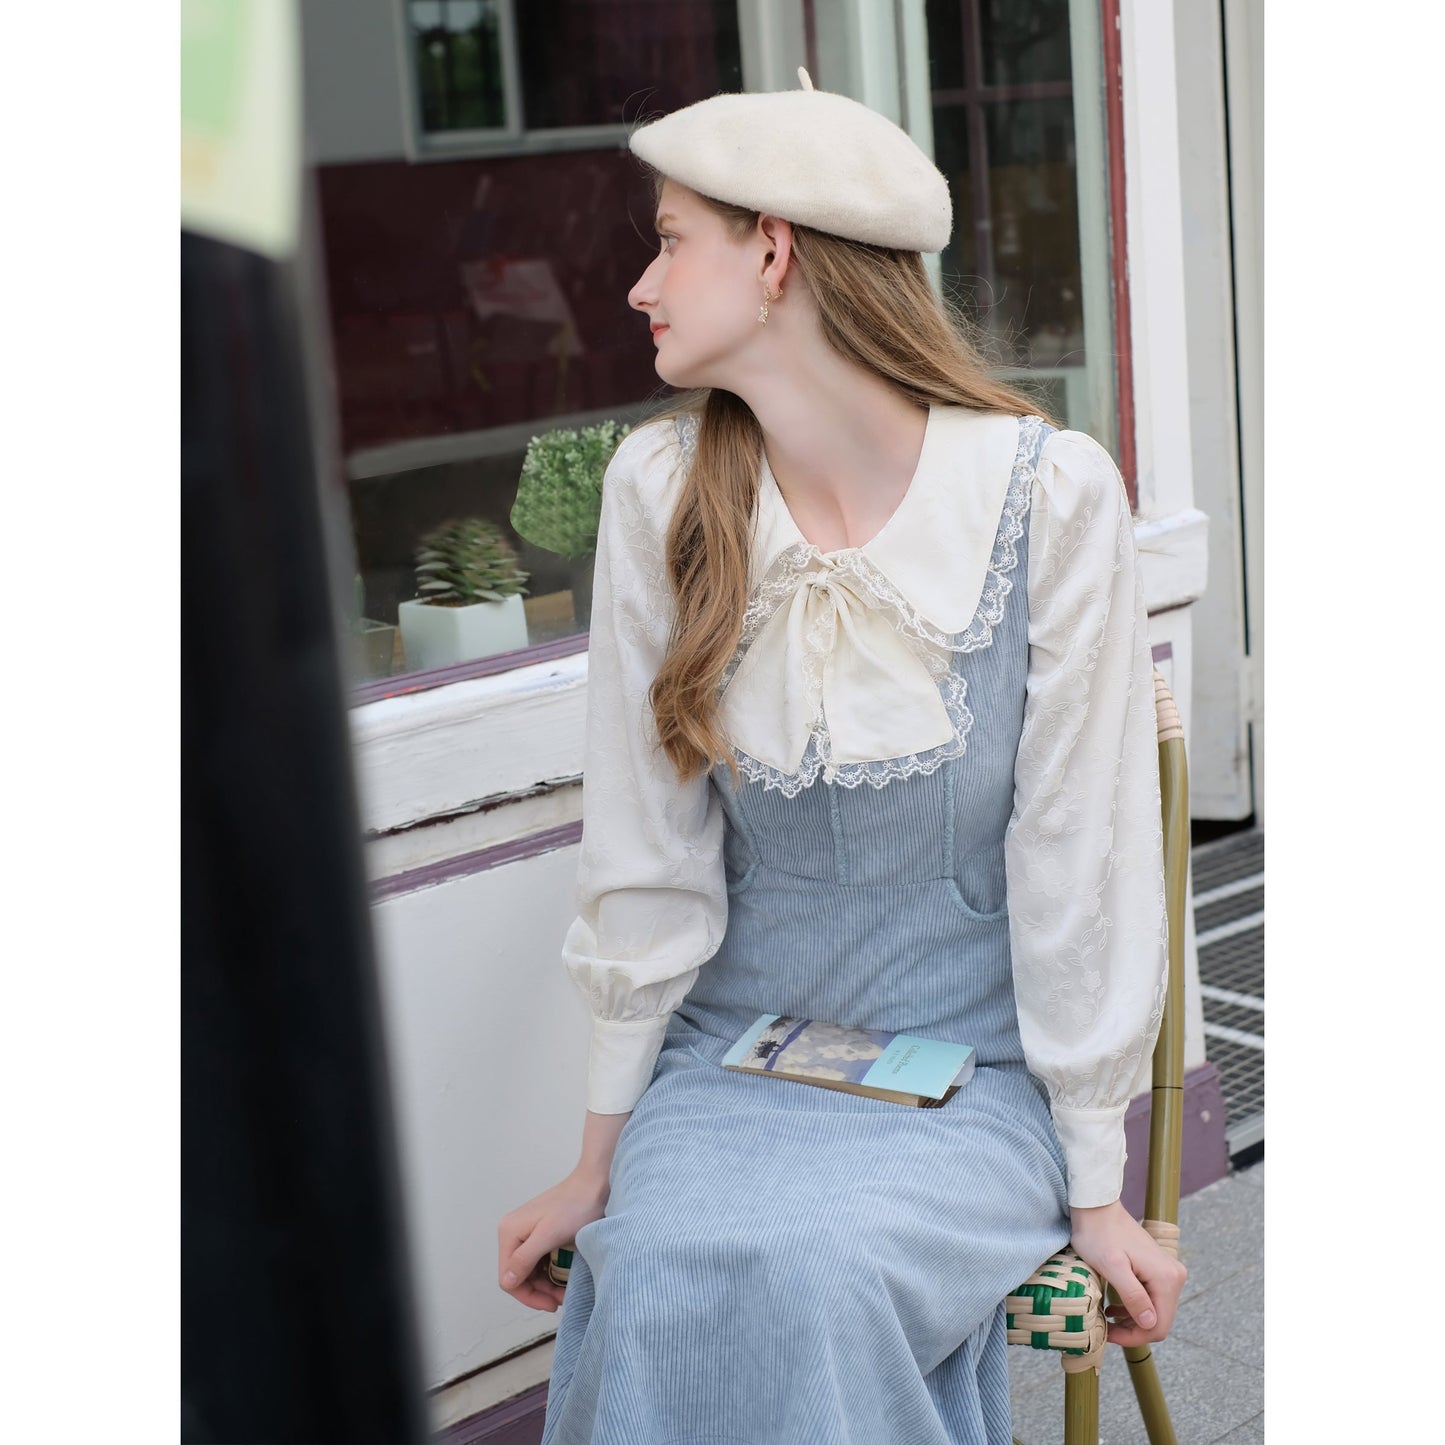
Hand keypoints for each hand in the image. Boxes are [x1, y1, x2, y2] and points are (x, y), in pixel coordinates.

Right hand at [497, 1167, 609, 1312]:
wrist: (595, 1185)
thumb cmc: (575, 1207)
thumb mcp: (549, 1235)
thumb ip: (525, 1258)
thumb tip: (507, 1281)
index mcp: (509, 1232)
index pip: (508, 1278)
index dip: (528, 1295)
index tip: (551, 1304)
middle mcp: (513, 1232)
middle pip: (518, 1276)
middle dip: (538, 1292)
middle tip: (561, 1300)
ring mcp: (526, 1233)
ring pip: (529, 1271)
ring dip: (545, 1285)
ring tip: (564, 1292)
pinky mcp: (540, 1234)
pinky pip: (539, 1261)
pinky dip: (549, 1273)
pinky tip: (563, 1278)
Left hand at [1068, 1200, 1187, 1346]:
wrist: (1097, 1207)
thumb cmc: (1099, 1234)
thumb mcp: (1112, 1267)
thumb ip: (1132, 1296)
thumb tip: (1150, 1323)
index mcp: (1167, 1278)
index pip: (1159, 1326)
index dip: (1135, 1337)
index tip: (1110, 1335)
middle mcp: (1174, 1276)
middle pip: (1159, 1320)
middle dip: (1133, 1330)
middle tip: (1107, 1329)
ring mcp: (1167, 1272)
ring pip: (1154, 1311)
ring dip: (1132, 1320)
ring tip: (1108, 1318)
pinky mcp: (1157, 1269)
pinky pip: (1151, 1298)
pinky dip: (1134, 1307)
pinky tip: (1114, 1308)